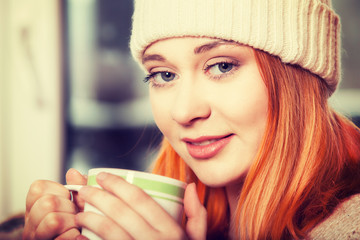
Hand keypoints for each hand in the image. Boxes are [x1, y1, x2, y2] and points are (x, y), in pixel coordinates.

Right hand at [23, 169, 86, 239]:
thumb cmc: (81, 224)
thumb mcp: (80, 202)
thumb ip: (78, 187)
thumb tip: (73, 172)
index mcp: (35, 208)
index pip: (38, 188)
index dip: (59, 191)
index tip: (67, 199)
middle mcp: (30, 224)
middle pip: (47, 202)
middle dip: (68, 206)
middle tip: (74, 215)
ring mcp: (36, 238)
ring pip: (53, 220)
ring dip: (72, 222)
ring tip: (76, 226)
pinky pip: (63, 238)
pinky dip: (75, 235)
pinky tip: (76, 235)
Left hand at [76, 173, 206, 239]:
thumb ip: (196, 215)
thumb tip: (190, 187)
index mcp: (171, 231)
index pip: (139, 198)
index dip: (117, 183)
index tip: (101, 176)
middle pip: (120, 210)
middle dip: (97, 195)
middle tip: (83, 188)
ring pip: (108, 229)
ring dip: (88, 216)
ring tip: (79, 210)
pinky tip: (80, 235)